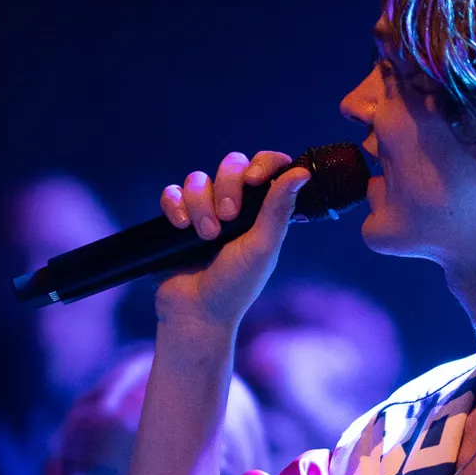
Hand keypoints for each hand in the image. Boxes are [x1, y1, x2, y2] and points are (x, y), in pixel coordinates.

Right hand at [153, 150, 310, 333]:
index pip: (269, 166)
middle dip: (227, 188)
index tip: (254, 180)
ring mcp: (203, 210)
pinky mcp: (176, 218)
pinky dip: (175, 206)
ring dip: (200, 205)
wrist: (195, 312)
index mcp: (262, 210)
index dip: (263, 163)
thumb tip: (304, 172)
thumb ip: (279, 209)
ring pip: (198, 179)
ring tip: (204, 236)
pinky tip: (180, 228)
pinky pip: (172, 193)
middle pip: (231, 165)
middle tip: (227, 219)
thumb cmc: (235, 286)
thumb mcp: (263, 248)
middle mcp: (234, 205)